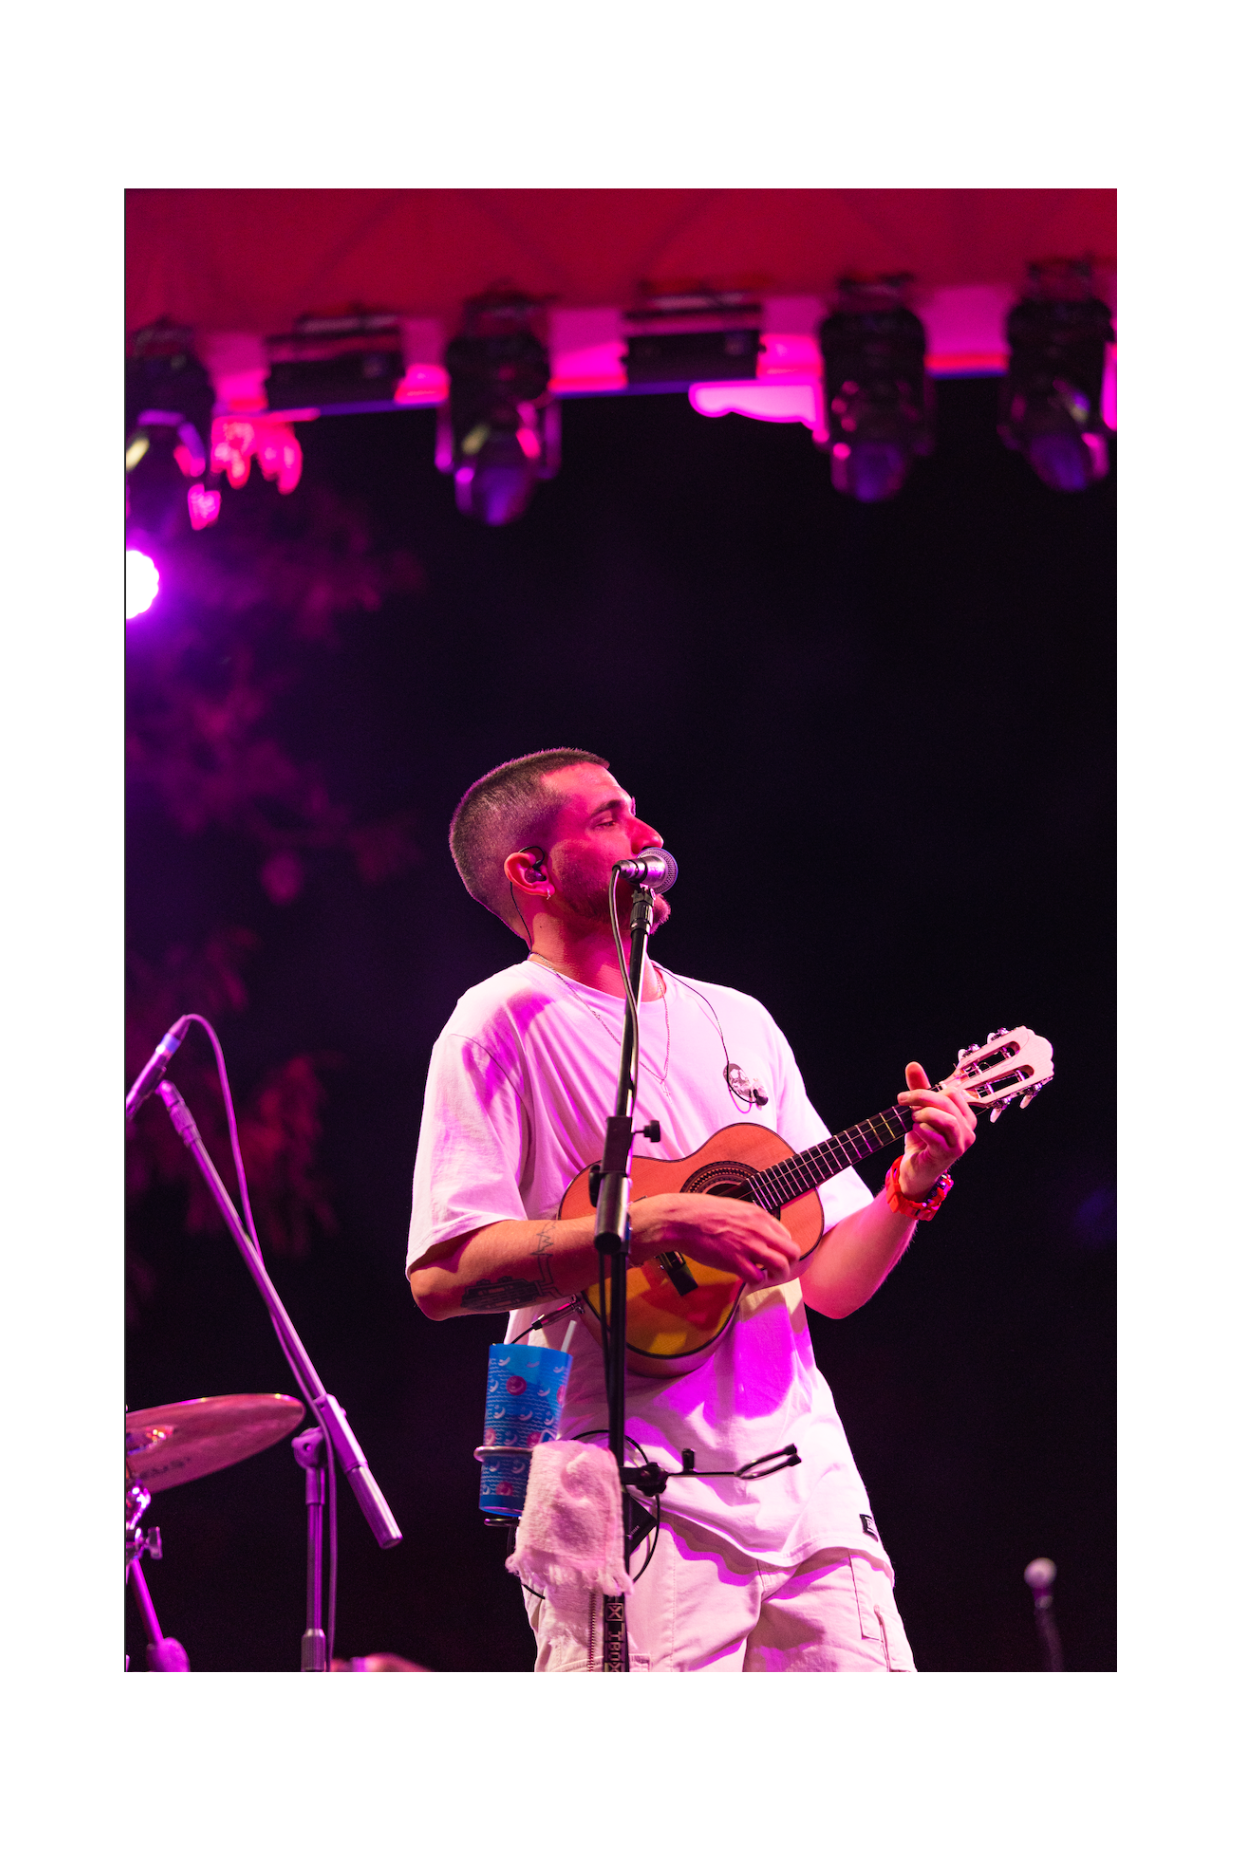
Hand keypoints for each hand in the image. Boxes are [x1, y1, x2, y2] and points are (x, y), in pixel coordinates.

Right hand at [630, 1193, 801, 1287]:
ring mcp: (749, 1246)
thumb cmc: (702, 1212)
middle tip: (776, 1270)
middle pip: (792, 1252)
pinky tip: (749, 1281)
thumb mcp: (735, 1208)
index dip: (782, 1249)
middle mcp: (759, 1230)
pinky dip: (757, 1283)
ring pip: (781, 1267)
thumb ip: (751, 1220)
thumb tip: (759, 1233)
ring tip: (766, 1278)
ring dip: (777, 1277)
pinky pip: (758, 1278)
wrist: (682, 1220)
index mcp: (759, 1215)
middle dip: (788, 1264)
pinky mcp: (735, 1262)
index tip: (773, 1255)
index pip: (787, 1236)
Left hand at [896, 1062, 975, 1199]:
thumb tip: (913, 1065)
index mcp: (965, 1116)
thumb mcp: (920, 1110)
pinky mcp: (948, 1155)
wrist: (916, 1168)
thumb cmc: (923, 1139)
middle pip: (948, 1103)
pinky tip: (915, 1130)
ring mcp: (960, 1144)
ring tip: (913, 1118)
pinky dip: (922, 1130)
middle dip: (921, 1097)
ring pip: (946, 1120)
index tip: (908, 1097)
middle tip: (903, 1100)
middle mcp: (968, 1130)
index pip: (953, 1093)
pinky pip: (937, 1137)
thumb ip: (919, 1088)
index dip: (929, 1091)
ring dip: (924, 1114)